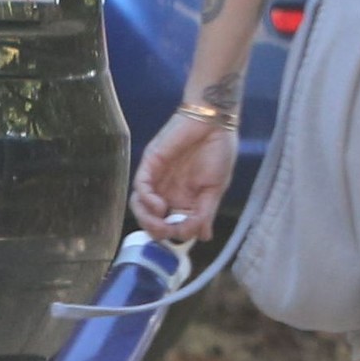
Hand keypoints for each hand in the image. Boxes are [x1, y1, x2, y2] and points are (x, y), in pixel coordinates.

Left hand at [130, 114, 238, 242]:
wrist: (214, 123)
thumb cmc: (219, 152)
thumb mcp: (216, 188)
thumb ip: (206, 213)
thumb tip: (204, 237)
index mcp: (186, 199)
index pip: (174, 224)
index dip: (176, 234)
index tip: (184, 235)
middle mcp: (169, 192)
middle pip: (153, 219)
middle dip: (157, 230)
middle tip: (166, 232)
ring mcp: (157, 180)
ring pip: (141, 207)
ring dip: (147, 219)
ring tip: (159, 222)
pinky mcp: (149, 166)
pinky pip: (140, 187)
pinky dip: (146, 200)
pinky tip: (158, 205)